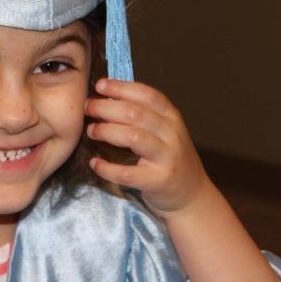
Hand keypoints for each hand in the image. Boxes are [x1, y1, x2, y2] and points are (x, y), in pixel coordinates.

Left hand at [85, 78, 210, 217]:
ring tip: (91, 131)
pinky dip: (107, 168)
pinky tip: (94, 163)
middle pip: (136, 113)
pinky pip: (127, 173)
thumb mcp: (165, 132)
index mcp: (172, 118)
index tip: (100, 85)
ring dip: (106, 131)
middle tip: (87, 108)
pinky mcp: (158, 181)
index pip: (147, 95)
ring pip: (133, 137)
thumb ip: (143, 116)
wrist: (192, 196)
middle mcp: (172, 134)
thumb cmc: (170, 159)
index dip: (122, 88)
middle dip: (107, 108)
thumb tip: (107, 98)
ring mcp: (167, 158)